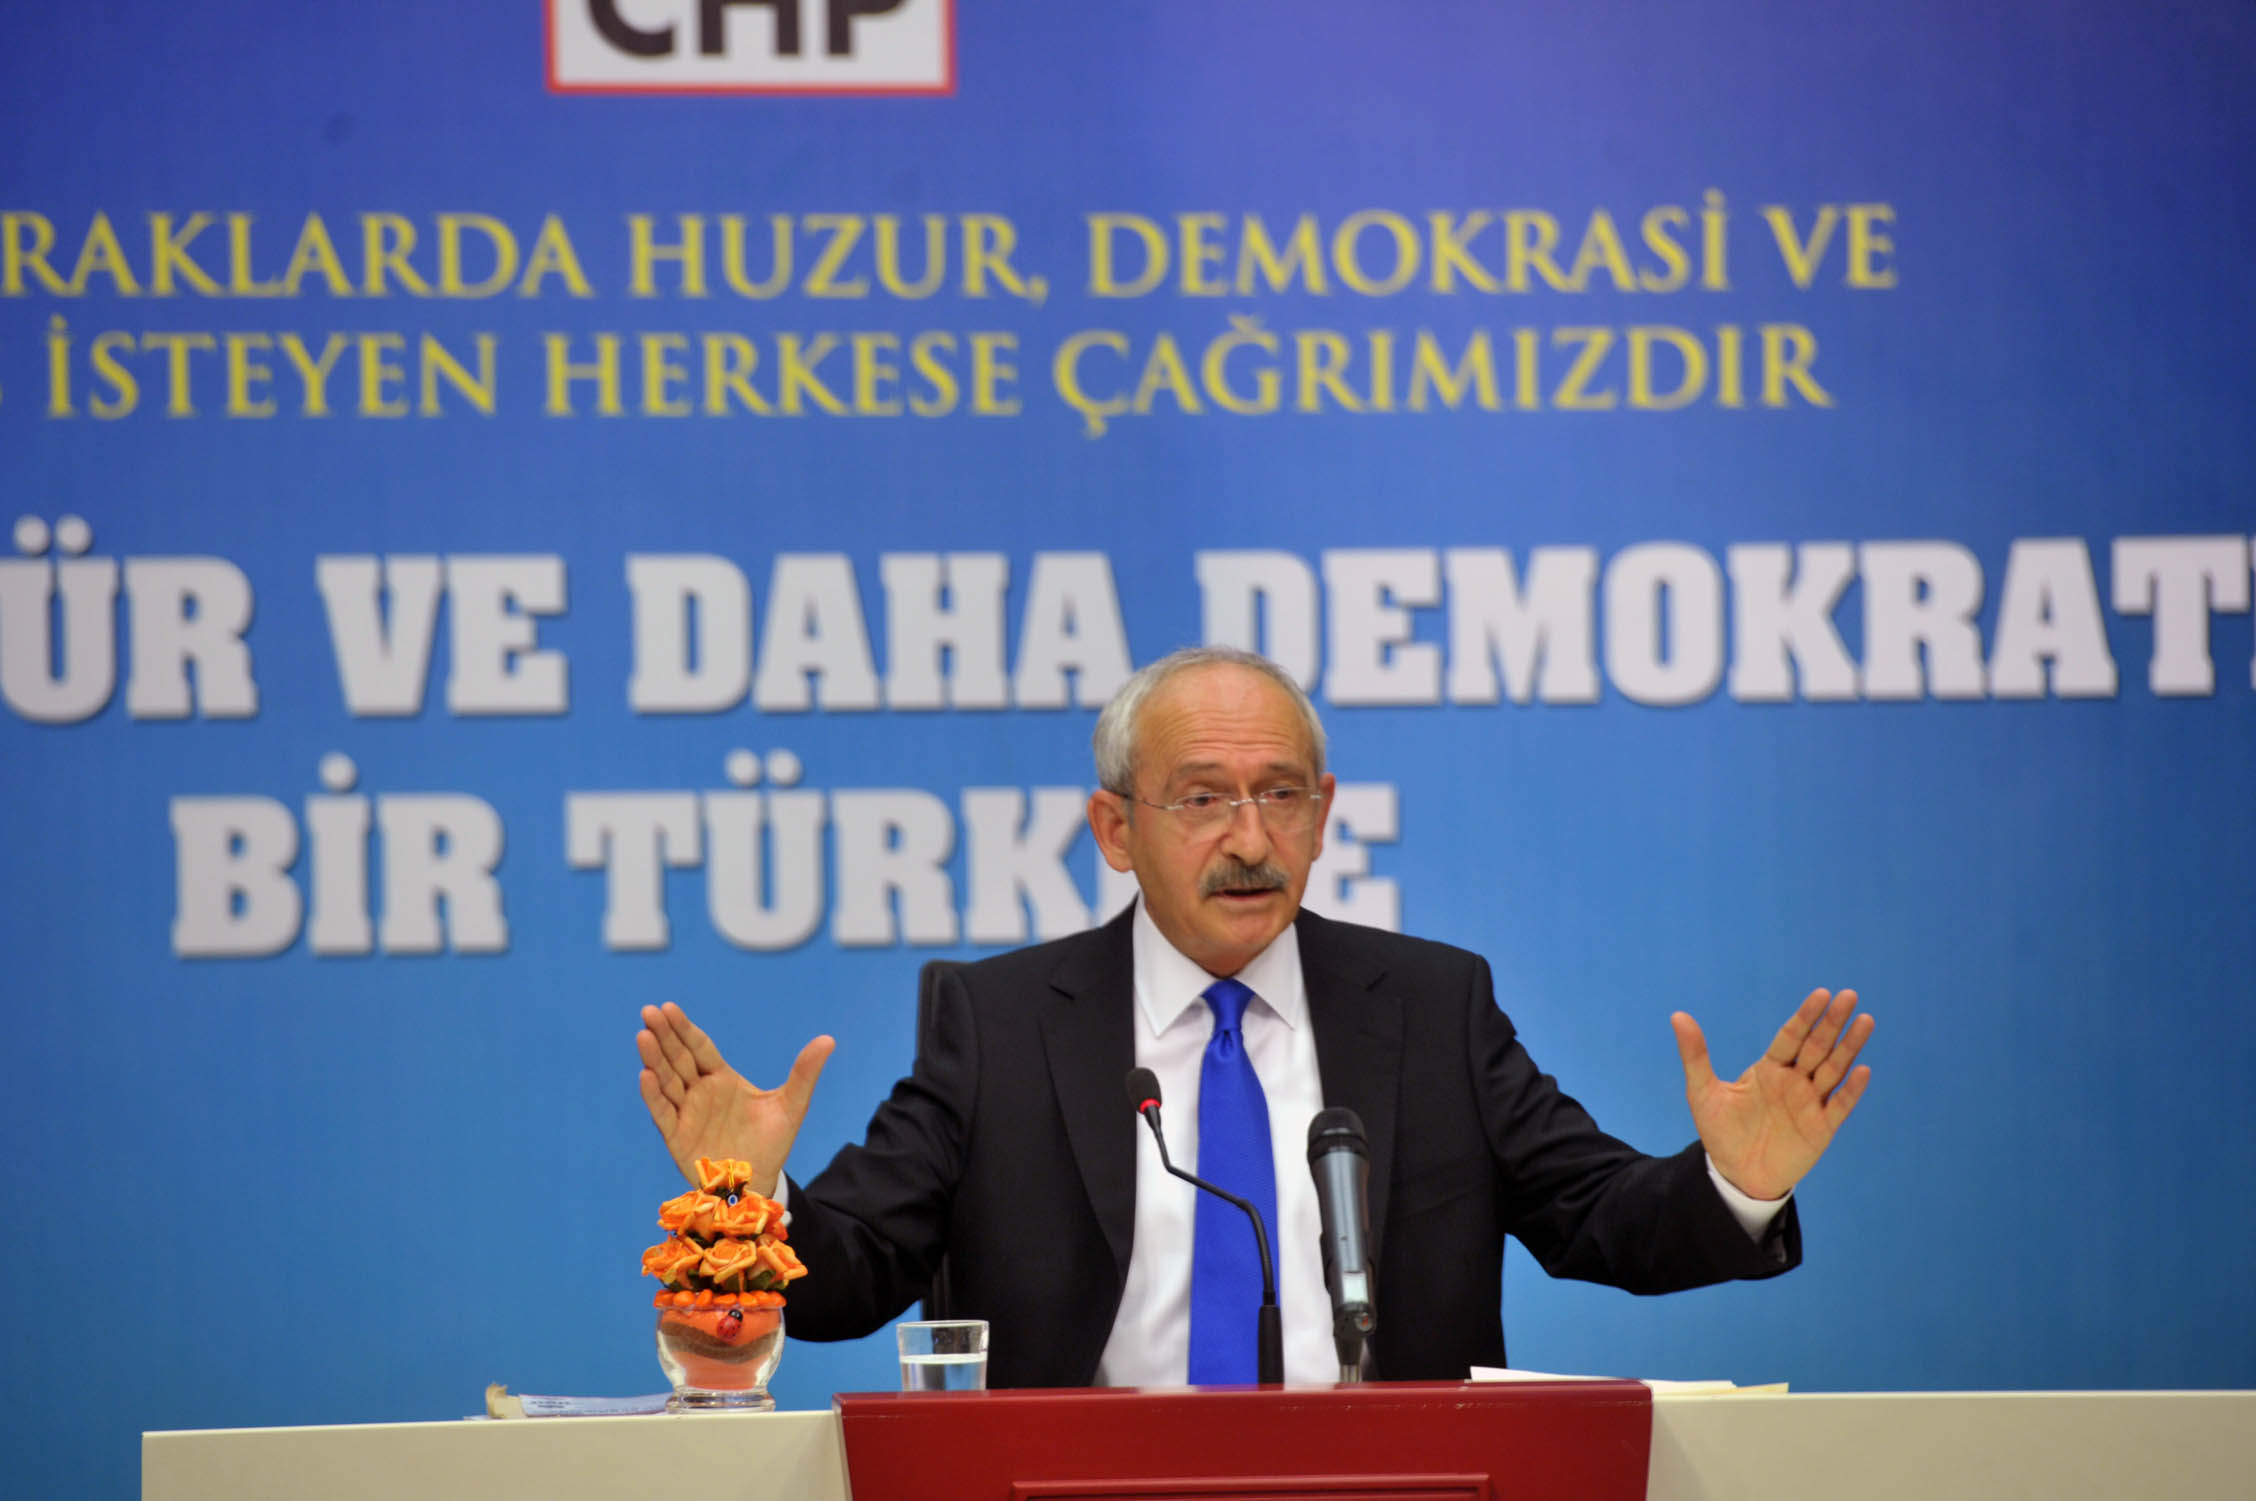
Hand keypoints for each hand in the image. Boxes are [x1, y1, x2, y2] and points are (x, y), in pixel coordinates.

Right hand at [637, 1001, 834, 1195]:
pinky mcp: (677, 1136)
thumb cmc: (771, 1142)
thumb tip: (829, 1039)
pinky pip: (662, 1112)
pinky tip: (645, 1075)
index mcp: (722, 1078)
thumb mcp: (792, 1105)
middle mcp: (700, 1091)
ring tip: (643, 1036)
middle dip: (664, 1035)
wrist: (758, 1182)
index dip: (685, 1028)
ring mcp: (686, 1112)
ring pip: (666, 1081)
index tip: (670, 1007)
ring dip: (654, 1059)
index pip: (700, 1047)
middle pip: (678, 1058)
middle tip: (649, 1011)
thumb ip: (805, 1073)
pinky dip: (653, 1095)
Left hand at [1671, 988, 1872, 1201]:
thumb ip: (1695, 1055)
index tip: (1821, 993)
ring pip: (1834, 1069)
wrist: (1735, 1175)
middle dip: (1832, 1023)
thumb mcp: (1703, 1092)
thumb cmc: (1721, 1131)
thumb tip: (1677, 1016)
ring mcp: (1810, 1103)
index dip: (1805, 1016)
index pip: (1790, 1036)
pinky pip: (1840, 1106)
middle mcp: (1794, 1081)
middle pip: (1817, 1047)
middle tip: (1849, 996)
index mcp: (1769, 1068)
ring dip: (1849, 1047)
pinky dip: (1852, 1089)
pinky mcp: (1822, 1128)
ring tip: (1865, 1021)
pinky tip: (1862, 1070)